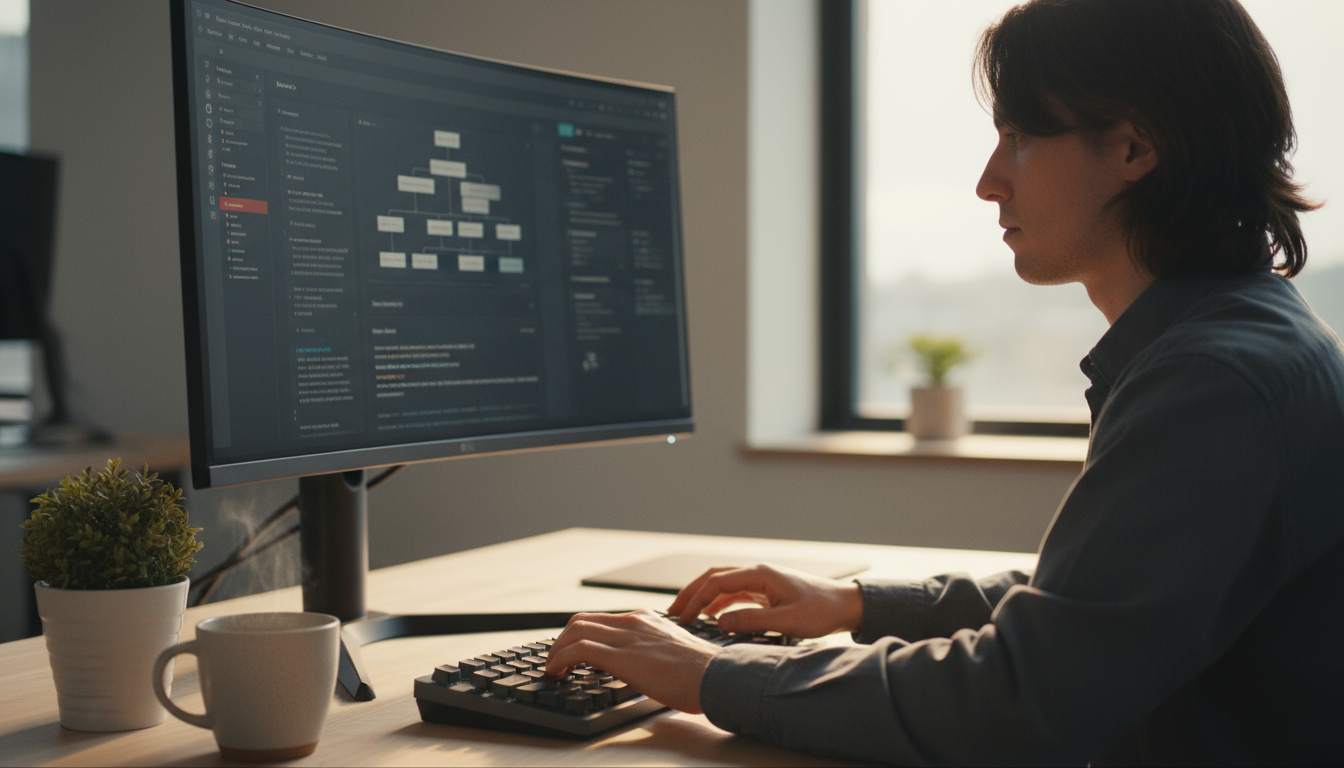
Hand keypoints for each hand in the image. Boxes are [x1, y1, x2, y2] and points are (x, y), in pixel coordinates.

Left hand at [544, 609, 718, 713]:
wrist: (717, 677)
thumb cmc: (702, 674)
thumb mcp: (672, 653)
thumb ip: (652, 652)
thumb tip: (638, 667)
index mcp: (646, 620)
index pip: (600, 619)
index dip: (579, 635)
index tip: (571, 652)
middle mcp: (633, 622)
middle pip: (581, 620)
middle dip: (561, 641)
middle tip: (556, 661)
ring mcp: (627, 636)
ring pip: (575, 630)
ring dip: (556, 651)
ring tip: (553, 670)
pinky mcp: (621, 655)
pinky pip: (578, 648)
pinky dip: (560, 659)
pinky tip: (557, 673)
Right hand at [668, 563, 863, 638]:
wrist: (845, 605)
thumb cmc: (820, 611)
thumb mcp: (786, 622)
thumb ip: (751, 621)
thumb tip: (719, 622)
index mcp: (760, 575)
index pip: (717, 582)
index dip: (696, 600)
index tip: (682, 618)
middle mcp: (757, 573)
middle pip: (714, 577)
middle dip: (691, 593)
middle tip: (672, 612)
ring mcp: (761, 581)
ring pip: (723, 584)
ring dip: (702, 597)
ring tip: (684, 615)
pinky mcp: (766, 591)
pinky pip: (735, 593)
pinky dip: (718, 603)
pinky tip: (711, 617)